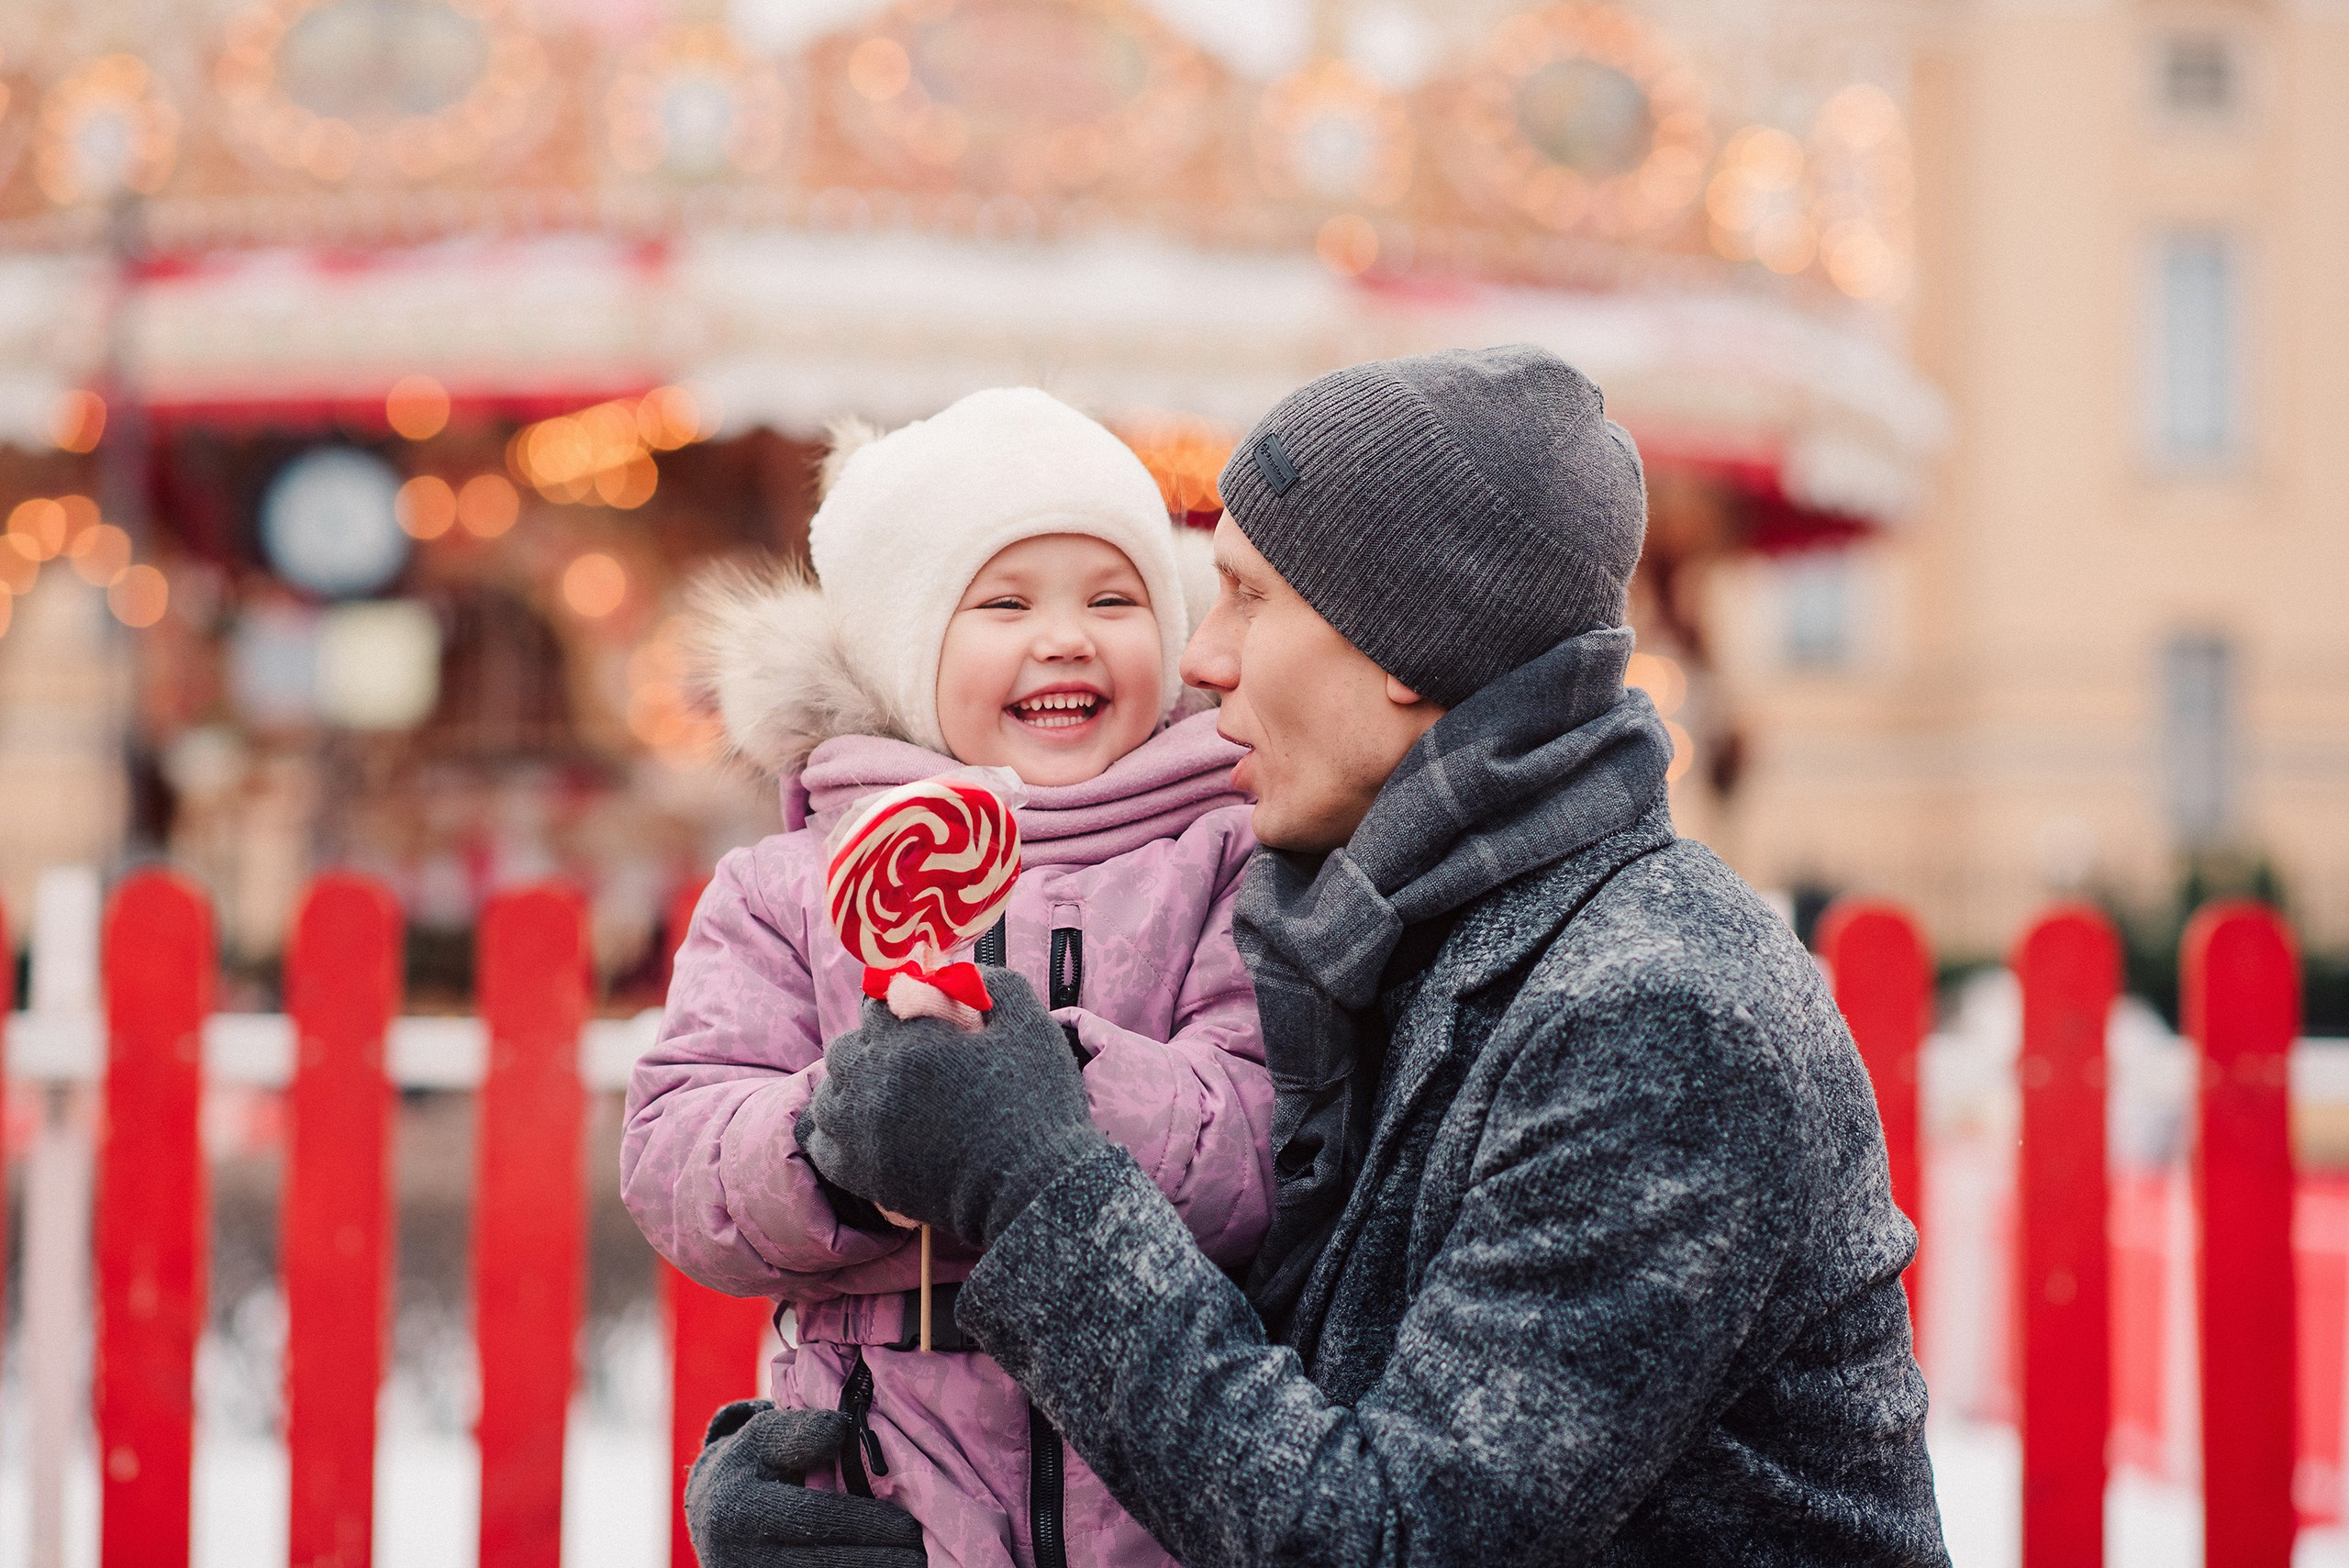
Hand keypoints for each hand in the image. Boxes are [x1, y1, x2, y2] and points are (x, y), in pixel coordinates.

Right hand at [685, 1401, 924, 1567]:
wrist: (708, 1513)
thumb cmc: (749, 1464)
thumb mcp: (763, 1436)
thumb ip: (801, 1431)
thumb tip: (841, 1430)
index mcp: (741, 1510)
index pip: (815, 1520)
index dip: (866, 1524)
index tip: (910, 1527)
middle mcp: (742, 1557)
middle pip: (823, 1564)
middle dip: (878, 1561)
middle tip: (922, 1556)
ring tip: (914, 1567)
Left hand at [800, 967, 1106, 1246]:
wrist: (1034, 1188)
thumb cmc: (1037, 1104)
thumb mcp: (1030, 1025)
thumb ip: (995, 985)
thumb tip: (965, 973)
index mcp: (911, 1043)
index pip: (877, 1004)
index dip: (898, 1004)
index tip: (917, 1013)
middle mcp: (875, 1084)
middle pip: (846, 1048)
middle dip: (871, 1045)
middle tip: (906, 1057)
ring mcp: (865, 1134)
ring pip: (828, 1096)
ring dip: (850, 1087)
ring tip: (883, 1094)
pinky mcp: (866, 1176)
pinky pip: (824, 1146)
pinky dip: (837, 1134)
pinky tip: (864, 1130)